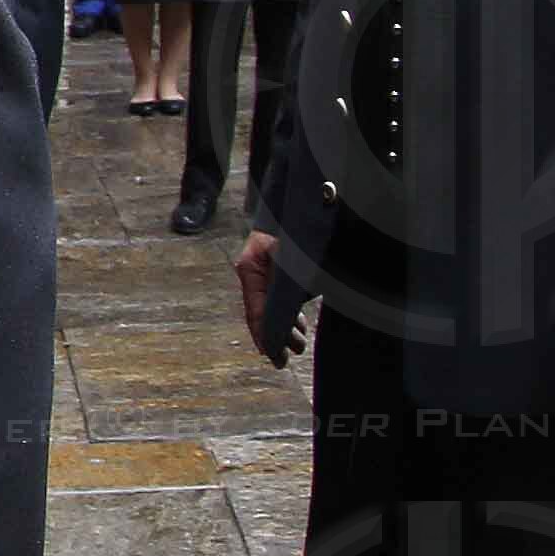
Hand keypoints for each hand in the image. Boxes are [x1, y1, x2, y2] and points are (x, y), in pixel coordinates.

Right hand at [235, 228, 302, 363]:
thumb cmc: (296, 225)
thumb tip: (287, 318)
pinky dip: (291, 312)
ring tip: (298, 344)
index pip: (256, 310)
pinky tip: (300, 323)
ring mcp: (266, 269)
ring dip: (286, 326)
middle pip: (262, 311)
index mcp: (251, 268)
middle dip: (277, 336)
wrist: (302, 198)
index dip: (266, 336)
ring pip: (273, 305)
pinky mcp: (280, 267)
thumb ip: (288, 288)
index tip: (273, 355)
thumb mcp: (291, 258)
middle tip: (288, 357)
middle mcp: (255, 270)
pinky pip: (281, 296)